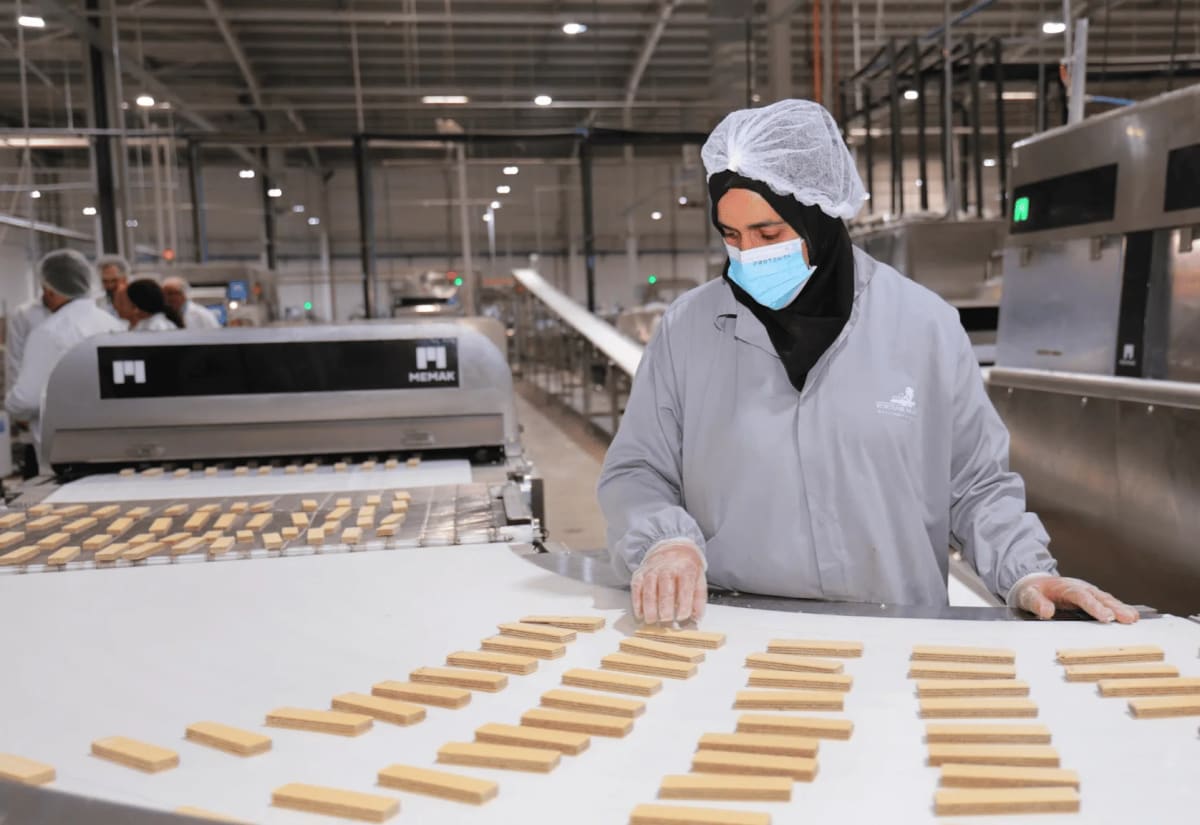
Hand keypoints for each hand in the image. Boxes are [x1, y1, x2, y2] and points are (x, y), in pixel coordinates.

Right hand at [631, 543, 706, 623]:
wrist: (672, 549)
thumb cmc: (686, 569)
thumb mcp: (699, 580)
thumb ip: (699, 600)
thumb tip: (696, 618)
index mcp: (685, 570)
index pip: (685, 590)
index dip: (684, 606)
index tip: (682, 617)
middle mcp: (668, 569)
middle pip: (665, 591)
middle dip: (665, 609)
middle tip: (666, 621)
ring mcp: (652, 571)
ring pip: (649, 591)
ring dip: (649, 609)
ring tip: (652, 621)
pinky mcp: (640, 574)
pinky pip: (636, 589)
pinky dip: (637, 603)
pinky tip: (640, 614)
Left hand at [1013, 576, 1138, 623]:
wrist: (1036, 583)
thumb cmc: (1033, 591)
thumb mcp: (1027, 595)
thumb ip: (1036, 603)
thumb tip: (1046, 611)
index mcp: (1065, 587)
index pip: (1081, 596)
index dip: (1094, 606)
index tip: (1106, 617)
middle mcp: (1080, 588)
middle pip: (1099, 597)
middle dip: (1114, 607)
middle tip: (1127, 619)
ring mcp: (1088, 592)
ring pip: (1106, 599)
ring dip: (1120, 608)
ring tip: (1133, 618)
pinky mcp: (1092, 598)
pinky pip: (1107, 602)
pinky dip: (1119, 608)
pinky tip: (1131, 616)